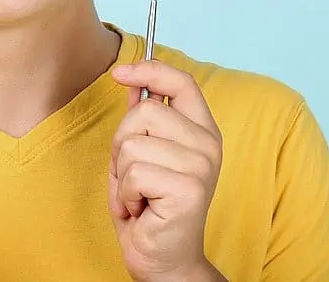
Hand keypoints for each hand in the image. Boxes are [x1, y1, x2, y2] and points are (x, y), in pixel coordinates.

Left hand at [108, 60, 225, 281]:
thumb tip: (130, 80)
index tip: (120, 73)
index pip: (182, 82)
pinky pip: (133, 174)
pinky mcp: (188, 190)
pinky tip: (142, 209)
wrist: (162, 258)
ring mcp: (201, 166)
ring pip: (132, 145)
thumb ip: (141, 119)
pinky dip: (126, 194)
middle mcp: (208, 144)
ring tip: (138, 194)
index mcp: (201, 131)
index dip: (150, 70)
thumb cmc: (150, 207)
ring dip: (122, 175)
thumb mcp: (141, 154)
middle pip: (144, 112)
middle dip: (122, 143)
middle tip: (132, 174)